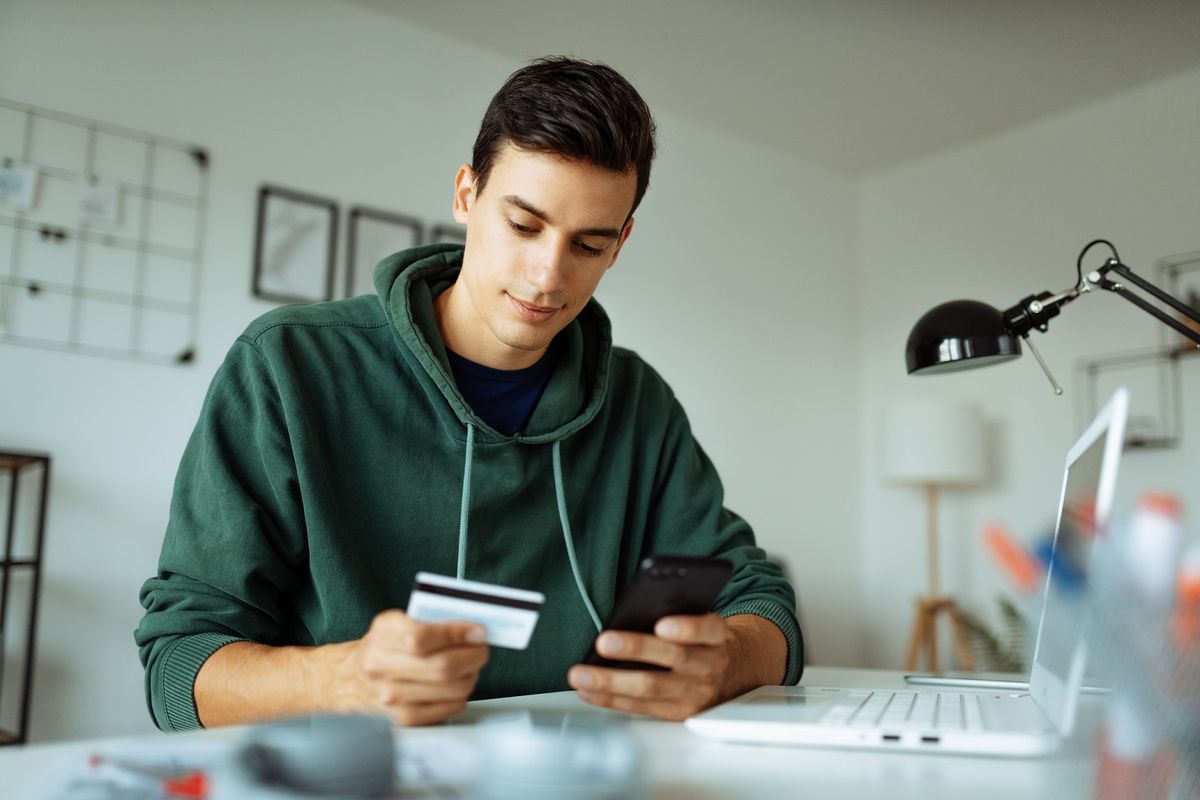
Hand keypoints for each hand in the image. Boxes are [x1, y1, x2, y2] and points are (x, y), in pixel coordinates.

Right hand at [335, 609, 489, 725]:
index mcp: (383, 635)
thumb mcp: (395, 622)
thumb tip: (470, 628)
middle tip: (481, 649)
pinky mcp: (402, 718)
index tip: (477, 631)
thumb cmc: (381, 648)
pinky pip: (447, 708)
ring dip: (470, 676)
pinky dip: (460, 696)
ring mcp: (390, 697)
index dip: (456, 633)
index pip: (422, 637)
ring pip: (451, 689)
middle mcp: (381, 667)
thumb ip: (429, 619)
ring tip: (470, 667)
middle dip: (473, 656)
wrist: (348, 679)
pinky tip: (455, 685)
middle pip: (442, 666)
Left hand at [566, 613, 730, 720]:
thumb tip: (629, 614)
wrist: (727, 672)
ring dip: (611, 681)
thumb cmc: (699, 639)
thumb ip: (674, 613)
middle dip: (635, 649)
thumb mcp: (697, 619)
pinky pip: (642, 707)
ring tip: (581, 674)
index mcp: (716, 635)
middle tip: (604, 642)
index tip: (662, 624)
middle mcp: (710, 665)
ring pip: (652, 687)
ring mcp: (696, 692)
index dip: (686, 627)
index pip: (706, 628)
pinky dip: (611, 699)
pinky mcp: (679, 713)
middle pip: (673, 657)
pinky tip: (590, 689)